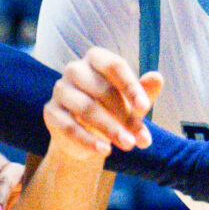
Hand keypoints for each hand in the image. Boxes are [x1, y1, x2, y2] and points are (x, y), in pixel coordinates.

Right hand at [46, 47, 154, 162]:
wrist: (86, 135)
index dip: (130, 86)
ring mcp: (60, 90)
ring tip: (129, 146)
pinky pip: (69, 126)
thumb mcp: (132, 103)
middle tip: (142, 139)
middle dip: (124, 116)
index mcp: (96, 59)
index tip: (145, 107)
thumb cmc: (114, 110)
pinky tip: (104, 151)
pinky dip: (88, 140)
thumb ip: (144, 91)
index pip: (114, 66)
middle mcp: (75, 69)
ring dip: (110, 129)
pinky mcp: (51, 112)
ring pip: (86, 109)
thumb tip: (158, 77)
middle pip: (101, 90)